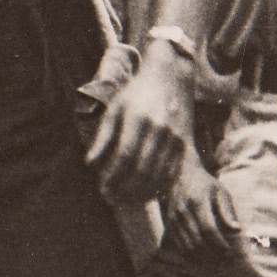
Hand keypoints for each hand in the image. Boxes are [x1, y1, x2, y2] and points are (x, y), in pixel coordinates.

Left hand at [88, 47, 192, 204]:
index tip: (102, 189)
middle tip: (111, 199)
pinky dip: (158, 187)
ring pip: (158, 174)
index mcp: (138, 118)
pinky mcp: (185, 143)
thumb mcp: (114, 109)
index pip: (124, 156)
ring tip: (125, 199)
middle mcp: (160, 129)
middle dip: (124, 189)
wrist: (169, 78)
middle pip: (142, 169)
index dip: (112, 176)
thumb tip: (91, 164)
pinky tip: (145, 192)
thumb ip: (103, 137)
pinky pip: (172, 172)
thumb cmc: (136, 93)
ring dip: (140, 192)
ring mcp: (175, 136)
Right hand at [162, 154, 241, 260]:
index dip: (219, 243)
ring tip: (215, 260)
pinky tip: (202, 255)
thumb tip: (237, 229)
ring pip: (186, 244)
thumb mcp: (221, 192)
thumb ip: (227, 211)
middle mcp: (183, 210)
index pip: (209, 229)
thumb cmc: (207, 185)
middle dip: (212, 252)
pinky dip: (190, 252)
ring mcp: (174, 217)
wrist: (183, 174)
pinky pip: (179, 243)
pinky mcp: (169, 222)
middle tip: (224, 260)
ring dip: (201, 256)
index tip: (229, 251)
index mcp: (198, 201)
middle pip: (197, 239)